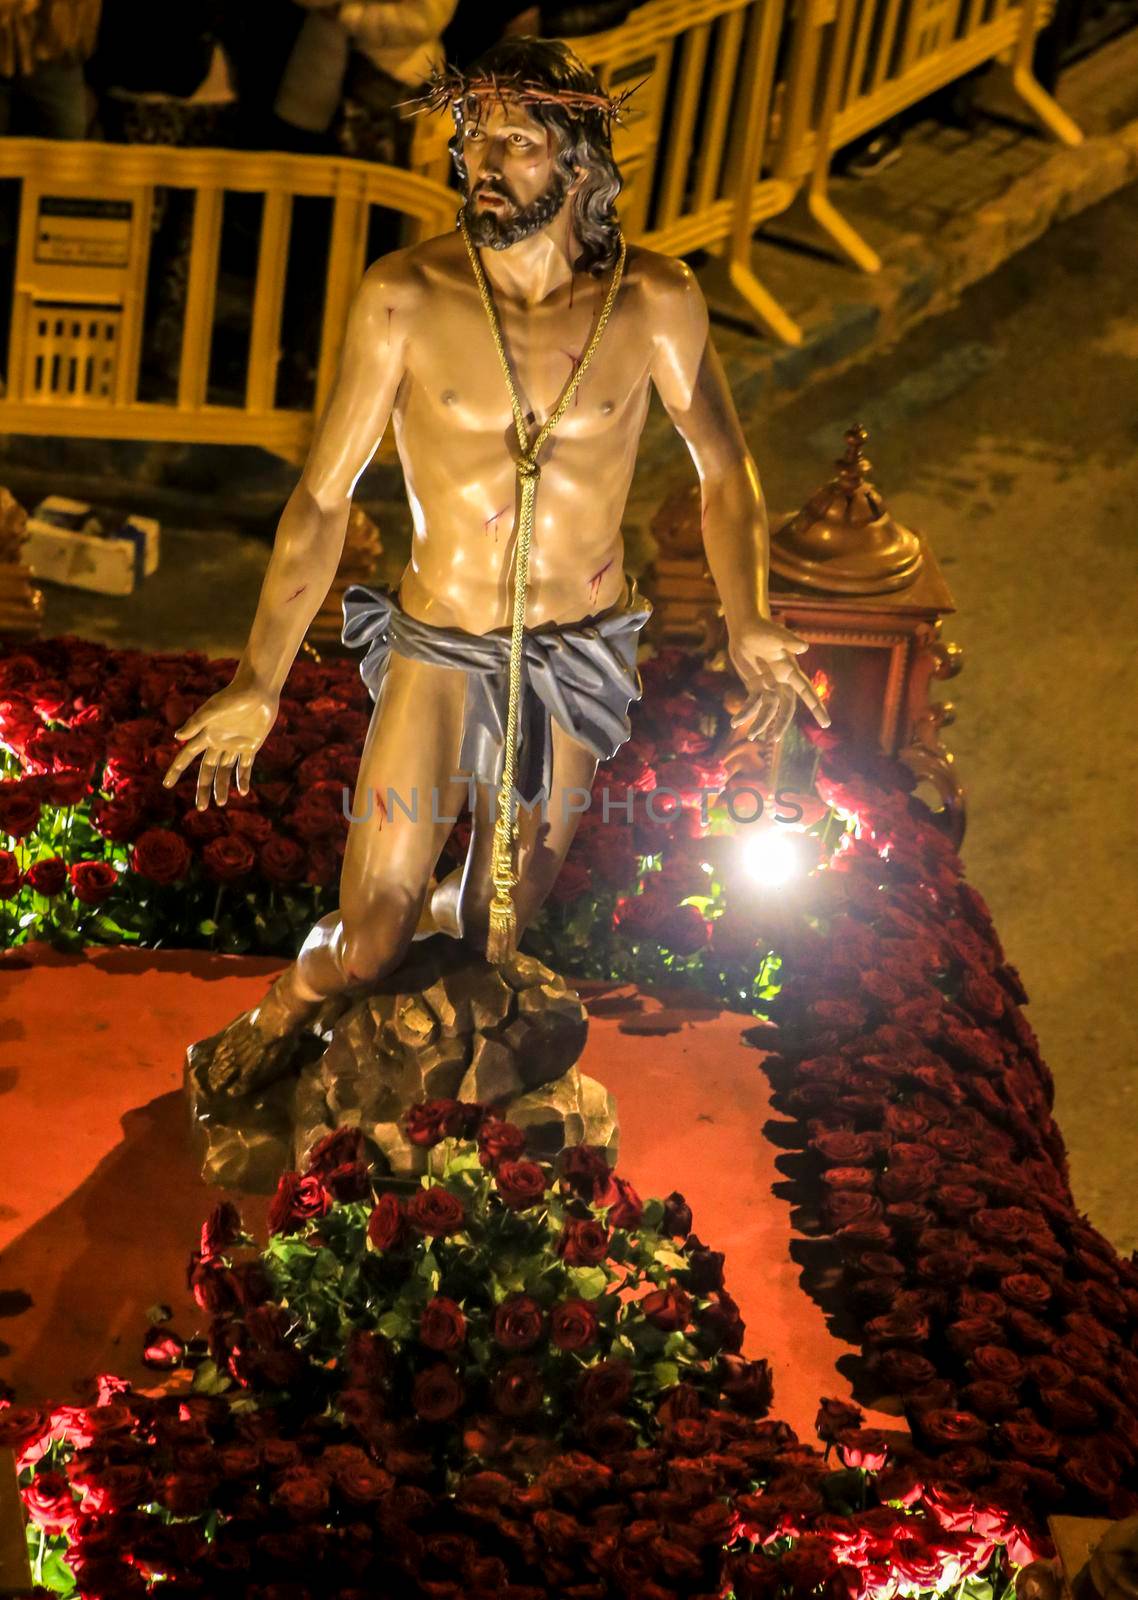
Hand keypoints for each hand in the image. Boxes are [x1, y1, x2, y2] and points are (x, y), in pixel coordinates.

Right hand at [161, 683, 278, 809]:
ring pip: (225, 771)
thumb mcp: (213, 709)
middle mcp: (218, 742)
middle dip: (203, 788)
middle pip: (207, 770)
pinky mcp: (251, 745)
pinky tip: (242, 791)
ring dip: (222, 786)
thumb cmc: (233, 696)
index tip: (167, 785)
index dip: (176, 770)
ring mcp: (235, 744)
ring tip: (221, 803)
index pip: (187, 756)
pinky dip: (243, 778)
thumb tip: (177, 737)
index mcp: (205, 734)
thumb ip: (196, 723)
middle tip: (201, 808)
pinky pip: (246, 766)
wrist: (258, 689)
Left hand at [728, 618, 830, 742]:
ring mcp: (768, 685)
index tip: (826, 724)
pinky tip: (736, 722)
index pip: (806, 692)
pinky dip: (745, 713)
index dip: (816, 707)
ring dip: (761, 723)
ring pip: (768, 710)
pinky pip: (752, 704)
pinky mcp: (754, 686)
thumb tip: (804, 647)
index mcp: (790, 672)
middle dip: (781, 723)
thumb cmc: (763, 629)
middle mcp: (781, 681)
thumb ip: (789, 642)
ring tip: (752, 736)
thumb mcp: (776, 635)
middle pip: (785, 708)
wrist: (745, 628)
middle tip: (775, 738)